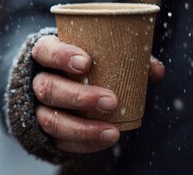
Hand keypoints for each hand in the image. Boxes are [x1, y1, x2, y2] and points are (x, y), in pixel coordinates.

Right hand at [31, 35, 164, 153]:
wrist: (59, 82)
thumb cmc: (81, 65)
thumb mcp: (95, 54)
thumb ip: (124, 58)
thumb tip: (155, 69)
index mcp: (48, 55)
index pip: (45, 50)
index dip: (61, 56)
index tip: (86, 63)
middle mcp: (39, 80)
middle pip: (48, 88)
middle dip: (78, 96)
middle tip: (110, 101)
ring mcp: (38, 106)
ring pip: (50, 119)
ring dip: (81, 127)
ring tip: (111, 131)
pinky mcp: (44, 128)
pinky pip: (59, 140)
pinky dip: (82, 142)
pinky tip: (104, 138)